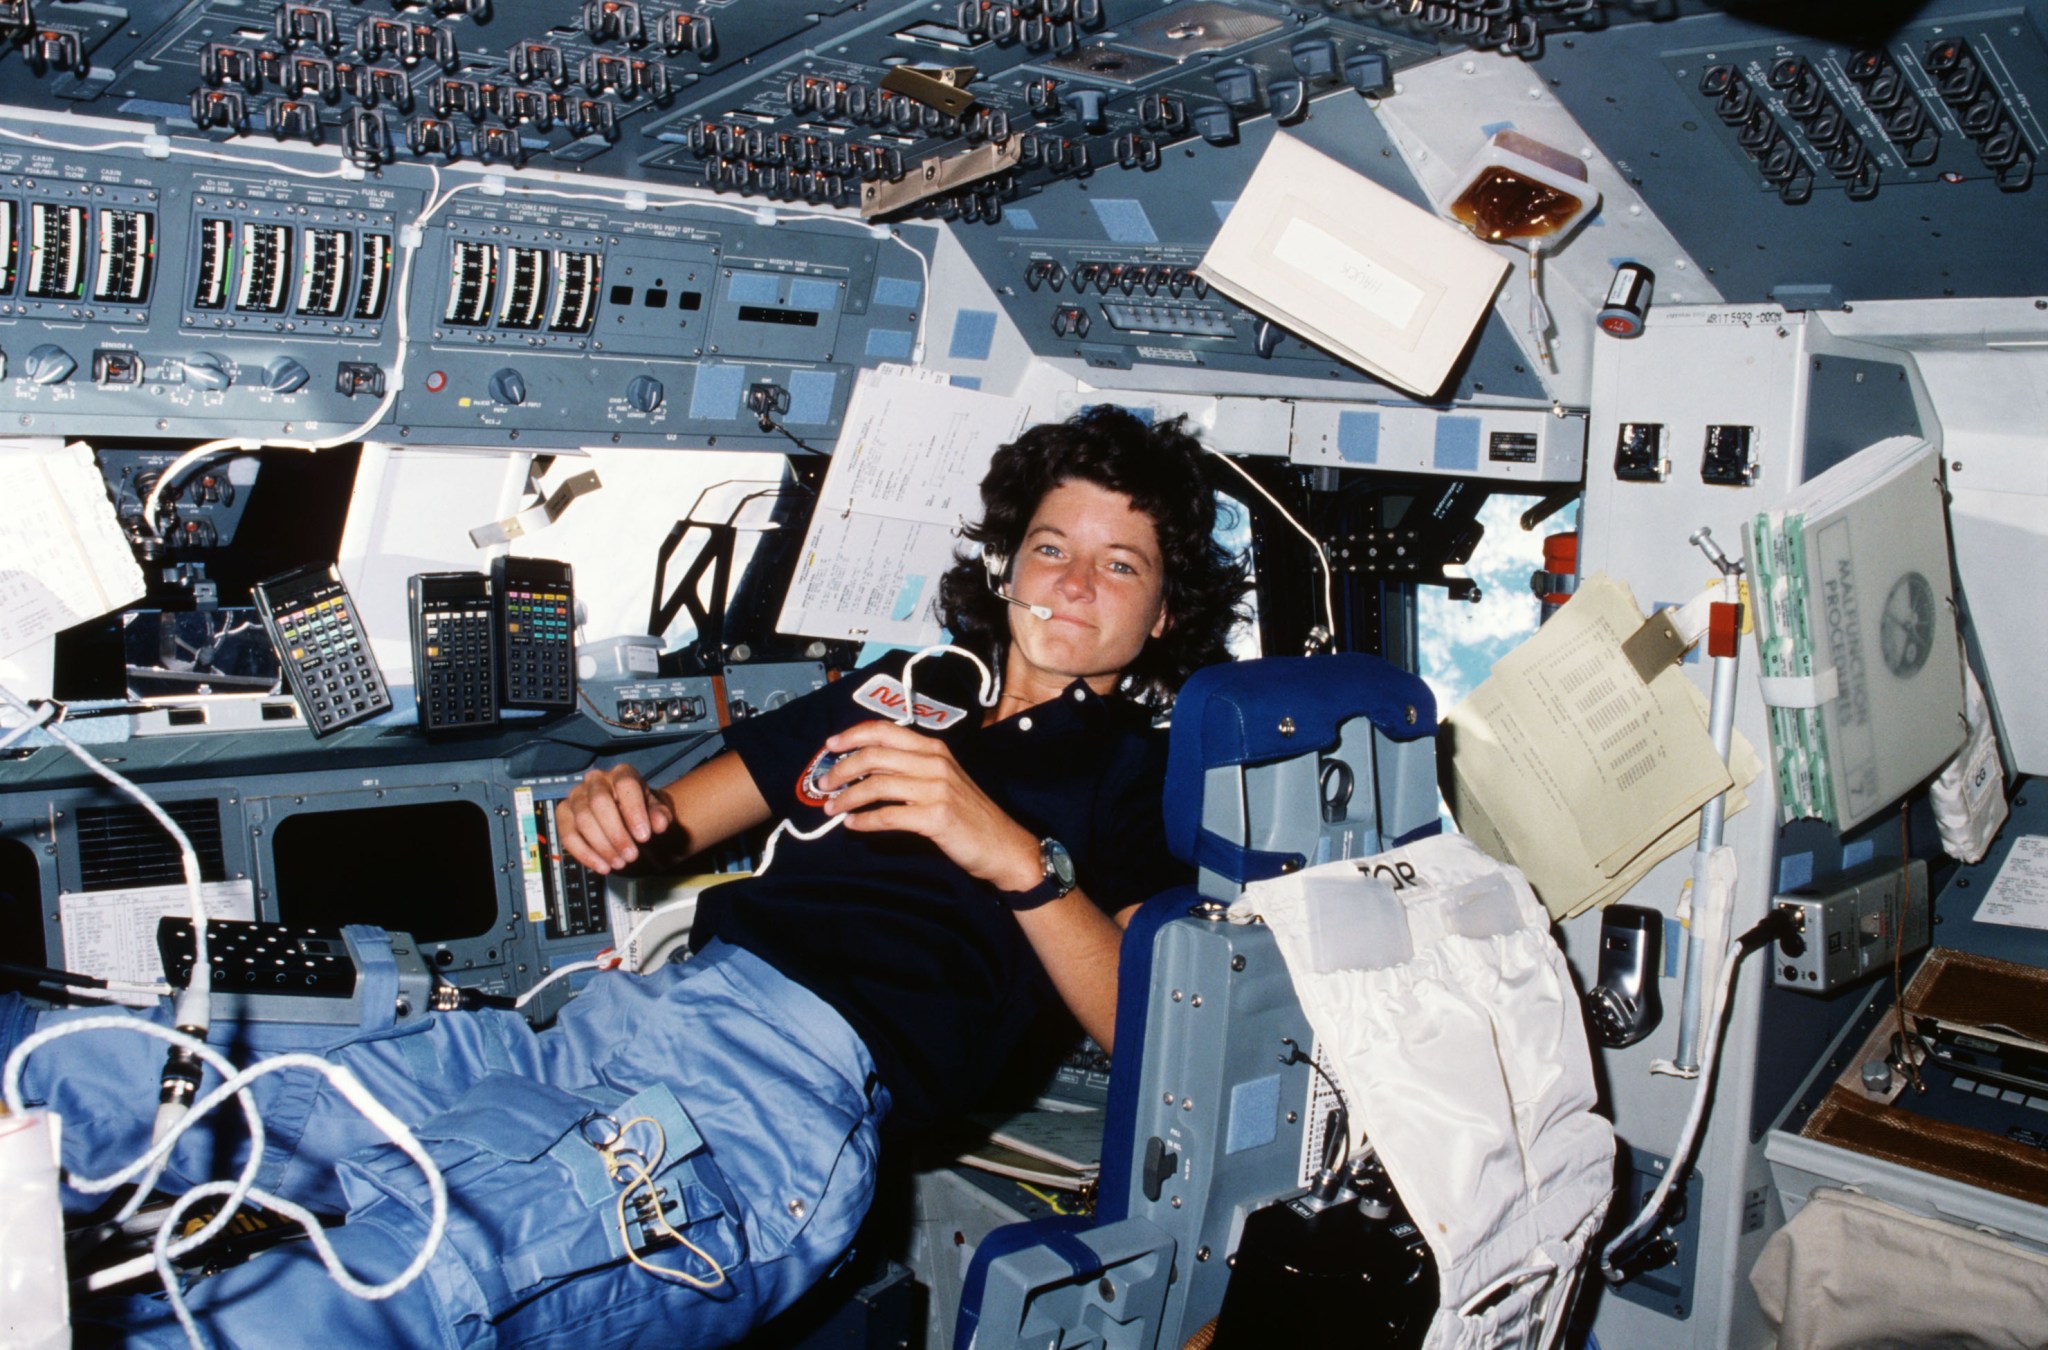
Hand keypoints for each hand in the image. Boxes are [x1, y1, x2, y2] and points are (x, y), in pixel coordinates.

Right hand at [556, 763, 672, 873]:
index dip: (634, 811)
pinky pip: (568, 835)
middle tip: (631, 856)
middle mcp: (596, 780)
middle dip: (616, 834)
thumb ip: (661, 815)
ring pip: (583, 820)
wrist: (629, 816)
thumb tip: (659, 823)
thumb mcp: (658, 811)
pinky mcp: (564, 814)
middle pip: (600, 803)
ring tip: (620, 863)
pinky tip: (602, 866)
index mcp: (622, 773)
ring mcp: (576, 796)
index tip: (644, 837)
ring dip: (602, 846)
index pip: (626, 785)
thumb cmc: (643, 811)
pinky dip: (585, 854)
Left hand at [820, 720, 1040, 890]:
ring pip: (877, 784)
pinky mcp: (935, 817)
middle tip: (823, 784)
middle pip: (874, 756)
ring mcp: (936, 789)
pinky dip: (864, 820)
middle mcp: (935, 763)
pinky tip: (853, 825)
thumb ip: (913, 767)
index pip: (885, 731)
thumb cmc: (970, 814)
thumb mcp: (944, 779)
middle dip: (841, 769)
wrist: (1002, 845)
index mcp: (935, 749)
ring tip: (832, 808)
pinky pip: (888, 816)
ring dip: (847, 797)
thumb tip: (867, 766)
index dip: (853, 735)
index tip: (830, 746)